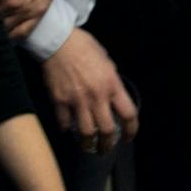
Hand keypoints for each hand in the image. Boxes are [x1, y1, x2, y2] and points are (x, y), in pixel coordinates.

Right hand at [41, 28, 138, 153]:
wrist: (59, 41)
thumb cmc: (86, 48)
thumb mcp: (108, 63)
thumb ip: (111, 83)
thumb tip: (113, 98)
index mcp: (112, 85)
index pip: (128, 114)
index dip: (131, 130)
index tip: (128, 137)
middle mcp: (96, 96)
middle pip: (107, 130)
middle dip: (108, 144)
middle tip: (106, 149)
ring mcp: (77, 100)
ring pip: (86, 133)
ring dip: (88, 144)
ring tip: (88, 146)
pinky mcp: (59, 101)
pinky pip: (65, 123)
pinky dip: (67, 129)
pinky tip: (69, 128)